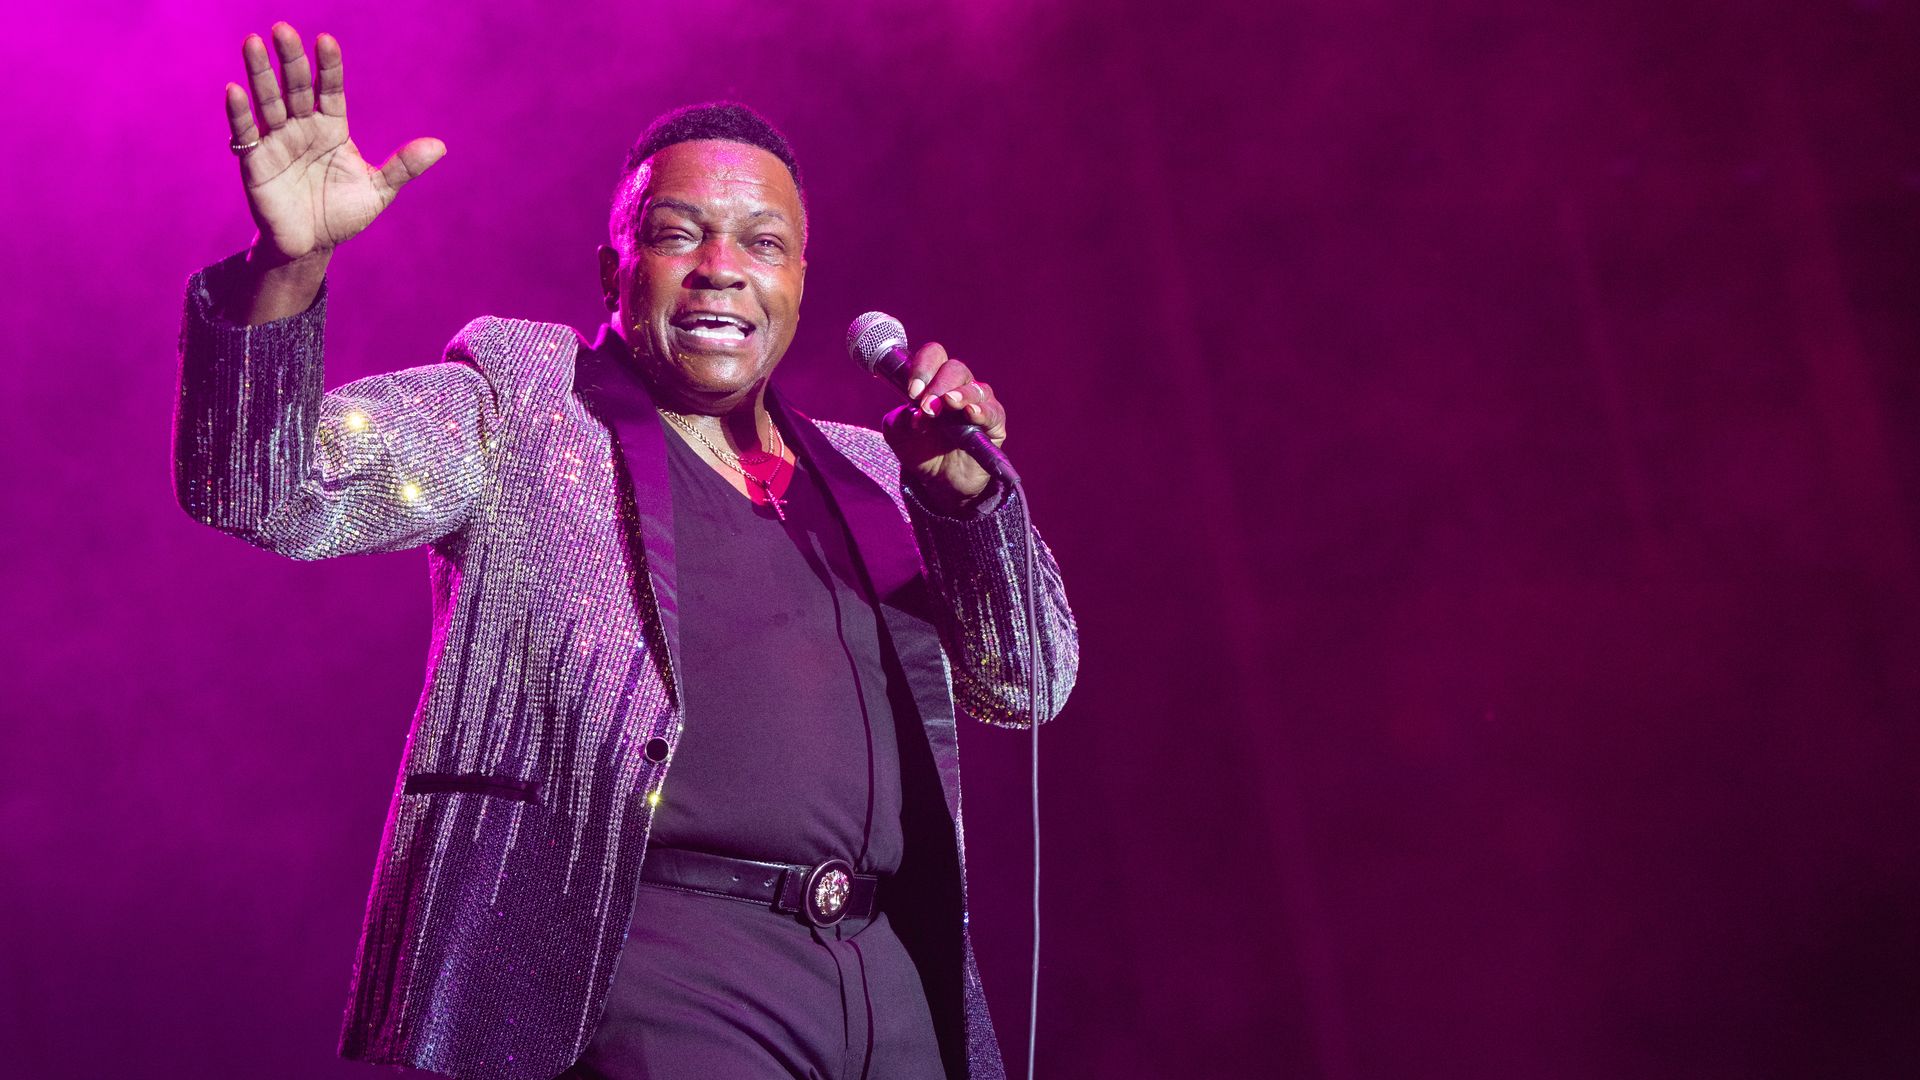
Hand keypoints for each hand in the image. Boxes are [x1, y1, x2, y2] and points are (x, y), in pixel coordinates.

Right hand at [225, 23, 443, 265]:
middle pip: (295, 87)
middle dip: (290, 60)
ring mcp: (276, 141)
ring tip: (252, 42)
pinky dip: (239, 112)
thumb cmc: (343, 213)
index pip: (329, 90)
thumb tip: (441, 146)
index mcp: (331, 128)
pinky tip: (234, 89)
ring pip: (267, 101)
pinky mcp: (254, 161)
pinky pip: (245, 132)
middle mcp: (302, 128)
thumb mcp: (378, 190)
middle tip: (282, 29)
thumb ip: (404, 166)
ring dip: (259, 73)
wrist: (311, 246)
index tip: (327, 40)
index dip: (328, 66)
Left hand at [880, 341, 1006, 515]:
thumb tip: (912, 413)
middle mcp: (959, 387)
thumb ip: (898, 418)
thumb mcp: (898, 434)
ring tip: (946, 404)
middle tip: (926, 406)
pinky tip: (970, 413)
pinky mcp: (994, 425)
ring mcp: (979, 404)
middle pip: (955, 369)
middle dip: (938, 385)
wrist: (939, 481)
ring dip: (957, 395)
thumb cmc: (920, 449)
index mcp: (934, 381)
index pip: (934, 356)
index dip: (923, 367)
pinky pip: (993, 411)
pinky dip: (981, 411)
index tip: (912, 391)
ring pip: (974, 388)